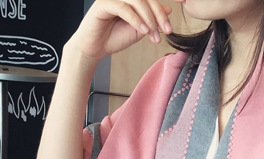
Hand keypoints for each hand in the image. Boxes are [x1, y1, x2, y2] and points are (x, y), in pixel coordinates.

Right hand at [66, 0, 180, 62]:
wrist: (94, 48)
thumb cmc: (114, 37)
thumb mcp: (139, 29)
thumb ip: (151, 19)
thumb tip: (168, 9)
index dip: (161, 11)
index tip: (169, 29)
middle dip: (158, 15)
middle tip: (166, 31)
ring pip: (137, 1)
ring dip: (149, 19)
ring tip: (153, 35)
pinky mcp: (103, 4)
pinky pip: (123, 8)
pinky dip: (136, 20)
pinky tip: (143, 31)